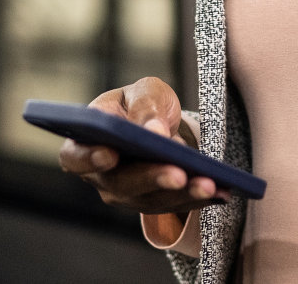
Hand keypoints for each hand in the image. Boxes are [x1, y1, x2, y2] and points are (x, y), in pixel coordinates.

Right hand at [57, 76, 226, 215]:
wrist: (157, 122)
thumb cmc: (141, 103)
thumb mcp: (144, 92)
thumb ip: (145, 106)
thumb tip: (154, 130)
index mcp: (84, 143)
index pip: (75, 157)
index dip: (90, 158)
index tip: (111, 153)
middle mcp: (100, 177)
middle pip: (120, 183)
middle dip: (152, 178)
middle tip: (178, 174)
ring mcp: (127, 195)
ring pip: (152, 200)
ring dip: (182, 193)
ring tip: (209, 183)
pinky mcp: (154, 204)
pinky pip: (176, 205)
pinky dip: (198, 198)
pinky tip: (222, 190)